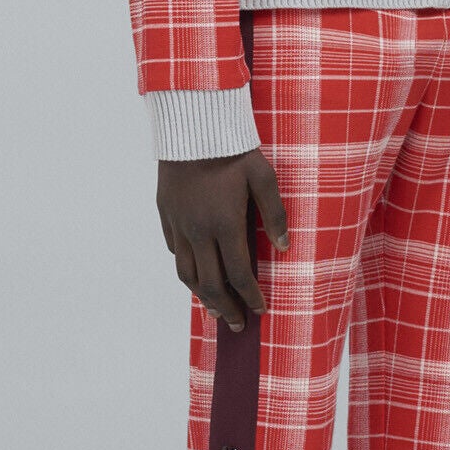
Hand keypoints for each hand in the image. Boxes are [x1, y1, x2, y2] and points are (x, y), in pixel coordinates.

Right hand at [157, 149, 289, 331]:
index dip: (250, 297)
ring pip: (186, 273)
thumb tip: (285, 246)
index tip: (260, 310)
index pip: (238, 274)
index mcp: (225, 224)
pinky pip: (174, 251)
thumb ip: (274, 213)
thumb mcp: (263, 176)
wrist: (192, 125)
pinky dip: (187, 268)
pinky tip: (197, 273)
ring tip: (216, 309)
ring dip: (202, 296)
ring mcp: (178, 224)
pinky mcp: (165, 214)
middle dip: (226, 308)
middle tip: (237, 325)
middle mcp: (198, 230)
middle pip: (210, 283)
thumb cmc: (234, 149)